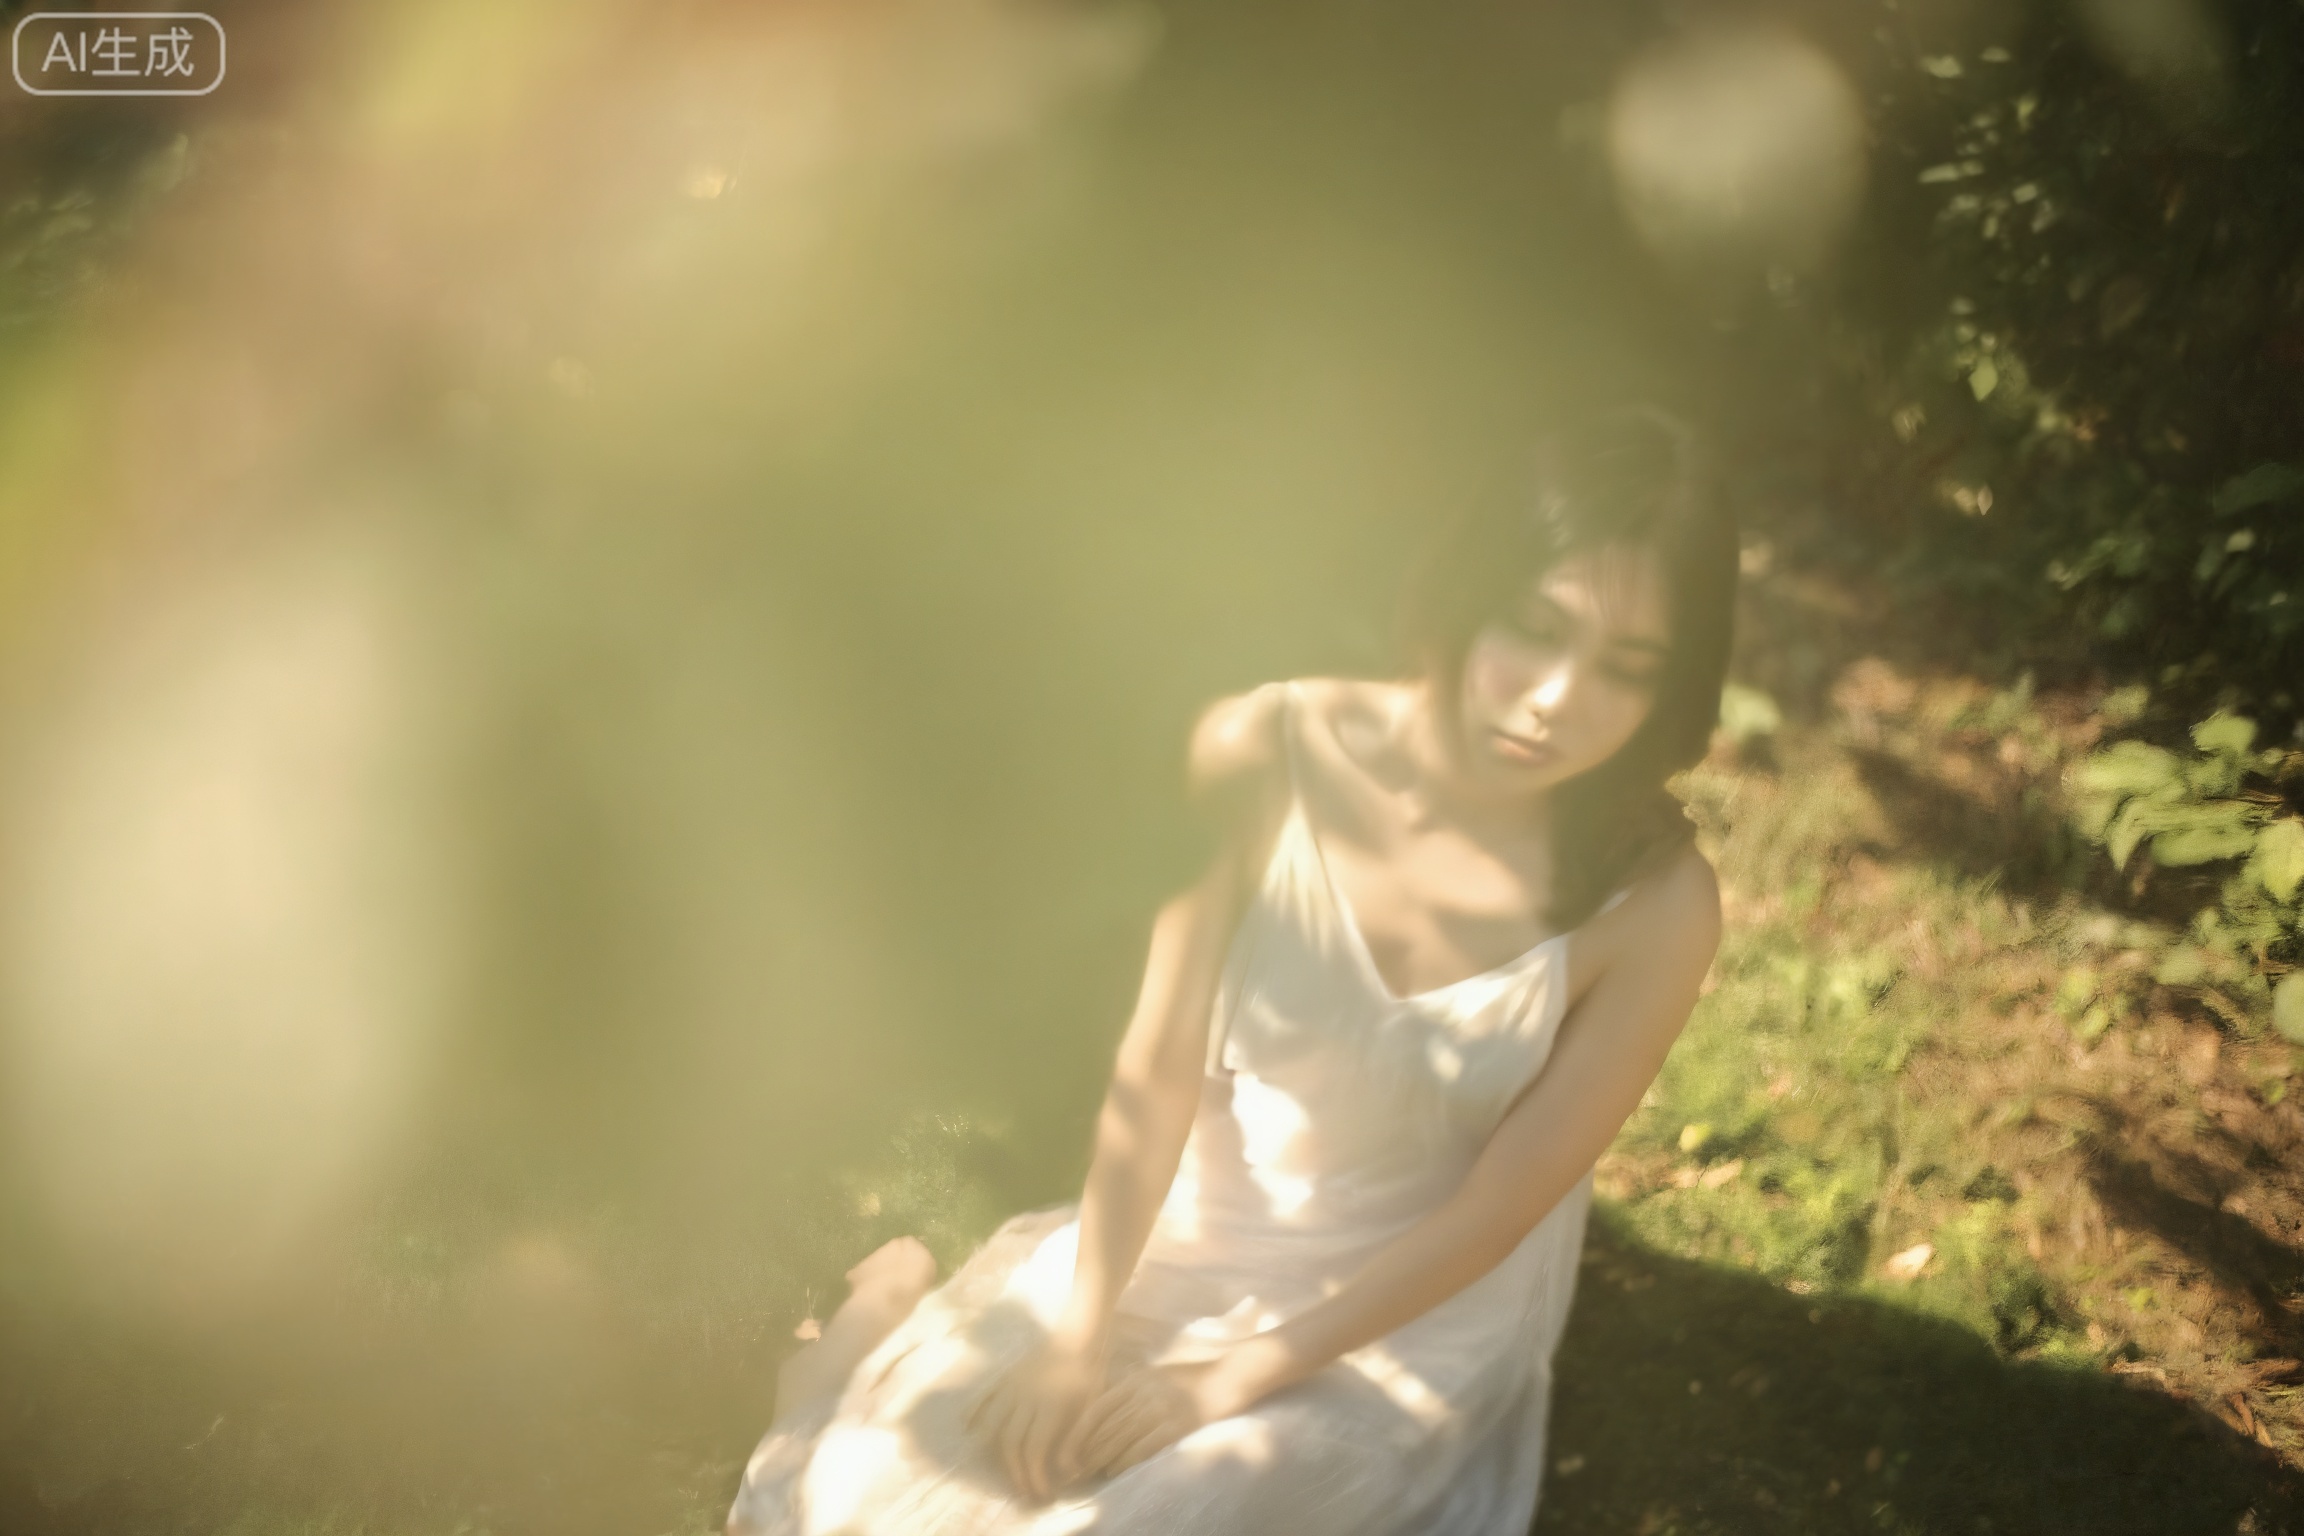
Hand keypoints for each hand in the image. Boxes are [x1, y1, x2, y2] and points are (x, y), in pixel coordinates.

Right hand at [965, 1332, 1107, 1501]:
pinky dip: (974, 1413)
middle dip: (1017, 1473)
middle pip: (1012, 1443)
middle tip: (1027, 1492)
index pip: (1034, 1450)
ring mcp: (1013, 1386)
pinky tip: (967, 1428)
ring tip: (1006, 1472)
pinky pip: (985, 1397)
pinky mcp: (1008, 1377)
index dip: (1035, 1476)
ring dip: (997, 1453)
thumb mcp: (1091, 1407)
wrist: (1078, 1334)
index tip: (1043, 1494)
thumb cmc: (1089, 1372)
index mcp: (1050, 1406)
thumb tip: (1068, 1474)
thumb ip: (1076, 1440)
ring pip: (996, 1425)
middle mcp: (1026, 1398)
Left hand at [1061, 1358, 1243, 1481]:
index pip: (1098, 1408)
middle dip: (1086, 1450)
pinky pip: (1144, 1446)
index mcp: (1136, 1379)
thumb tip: (1110, 1409)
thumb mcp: (1157, 1373)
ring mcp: (1160, 1408)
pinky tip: (1115, 1471)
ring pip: (1121, 1438)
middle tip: (1071, 1469)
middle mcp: (1143, 1392)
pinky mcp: (1176, 1425)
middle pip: (1106, 1426)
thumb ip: (1134, 1387)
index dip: (1080, 1431)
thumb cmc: (1194, 1376)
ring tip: (1087, 1474)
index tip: (1068, 1448)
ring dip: (1101, 1459)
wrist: (1229, 1376)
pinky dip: (1126, 1460)